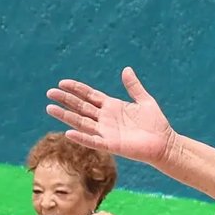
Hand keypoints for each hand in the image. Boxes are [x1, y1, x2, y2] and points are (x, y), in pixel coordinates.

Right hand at [47, 68, 174, 166]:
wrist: (165, 143)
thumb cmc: (156, 123)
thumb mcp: (144, 100)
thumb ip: (134, 86)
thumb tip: (126, 69)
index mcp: (111, 107)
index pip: (89, 96)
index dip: (76, 89)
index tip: (62, 83)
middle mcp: (105, 119)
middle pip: (81, 107)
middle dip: (66, 100)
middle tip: (50, 93)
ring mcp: (107, 132)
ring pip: (82, 123)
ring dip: (66, 116)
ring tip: (50, 109)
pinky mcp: (112, 145)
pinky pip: (93, 141)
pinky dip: (81, 138)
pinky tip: (68, 133)